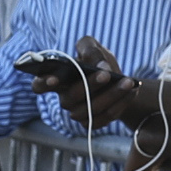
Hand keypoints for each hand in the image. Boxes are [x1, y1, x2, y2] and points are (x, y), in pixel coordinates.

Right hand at [33, 37, 160, 134]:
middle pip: (71, 97)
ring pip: (91, 109)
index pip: (39, 86)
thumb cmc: (98, 60)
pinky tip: (132, 91)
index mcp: (57, 79)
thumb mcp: (93, 47)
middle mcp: (64, 98)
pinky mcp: (93, 123)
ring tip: (128, 81)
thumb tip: (99, 65)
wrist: (118, 78)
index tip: (54, 79)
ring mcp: (78, 113)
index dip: (43, 84)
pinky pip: (106, 116)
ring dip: (111, 95)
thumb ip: (91, 49)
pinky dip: (121, 103)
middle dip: (90, 85)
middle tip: (106, 74)